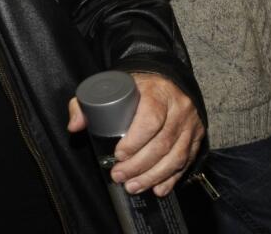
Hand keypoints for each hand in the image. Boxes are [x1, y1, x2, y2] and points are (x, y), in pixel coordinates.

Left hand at [67, 73, 202, 196]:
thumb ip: (87, 104)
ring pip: (176, 156)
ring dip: (154, 176)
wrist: (165, 80)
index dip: (135, 141)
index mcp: (156, 92)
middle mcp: (178, 108)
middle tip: (120, 176)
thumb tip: (74, 126)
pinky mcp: (196, 137)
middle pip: (162, 142)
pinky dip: (172, 178)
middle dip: (140, 165)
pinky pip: (187, 162)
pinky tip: (158, 189)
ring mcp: (190, 124)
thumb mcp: (110, 88)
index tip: (118, 155)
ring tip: (134, 186)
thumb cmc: (133, 88)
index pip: (150, 119)